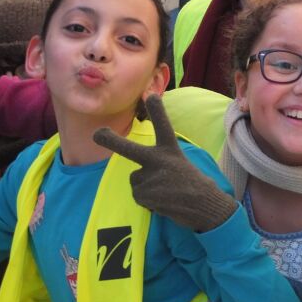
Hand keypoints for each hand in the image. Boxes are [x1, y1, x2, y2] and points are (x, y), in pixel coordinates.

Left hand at [93, 95, 236, 232]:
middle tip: (97, 134)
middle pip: (130, 149)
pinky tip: (163, 201)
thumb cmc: (191, 183)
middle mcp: (160, 160)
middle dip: (111, 141)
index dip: (156, 110)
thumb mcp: (178, 162)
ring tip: (165, 192)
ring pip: (135, 180)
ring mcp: (152, 178)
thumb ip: (159, 160)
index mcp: (171, 149)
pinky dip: (148, 201)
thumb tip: (136, 174)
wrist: (204, 205)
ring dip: (146, 188)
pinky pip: (138, 196)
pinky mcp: (147, 195)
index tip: (149, 95)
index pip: (163, 126)